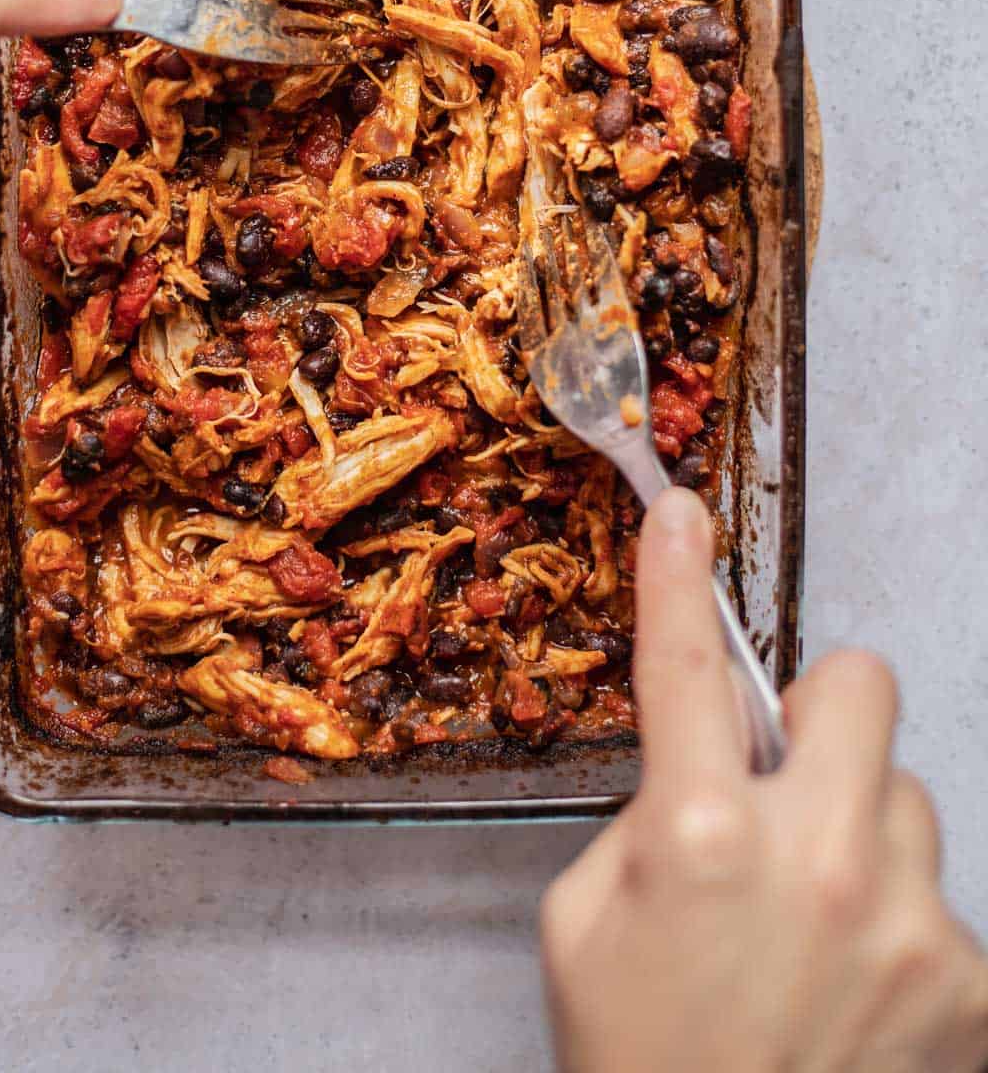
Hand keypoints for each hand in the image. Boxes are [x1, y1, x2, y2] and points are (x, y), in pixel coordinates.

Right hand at [542, 486, 987, 1072]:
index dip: (680, 578)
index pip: (687, 667)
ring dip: (864, 833)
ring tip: (819, 926)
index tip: (683, 515)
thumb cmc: (640, 1059)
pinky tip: (859, 992)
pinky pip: (941, 899)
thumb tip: (704, 761)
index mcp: (699, 834)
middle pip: (862, 685)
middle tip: (785, 779)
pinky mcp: (969, 984)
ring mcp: (910, 922)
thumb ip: (646, 816)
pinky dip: (900, 927)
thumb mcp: (584, 922)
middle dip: (822, 714)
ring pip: (910, 797)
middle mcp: (818, 860)